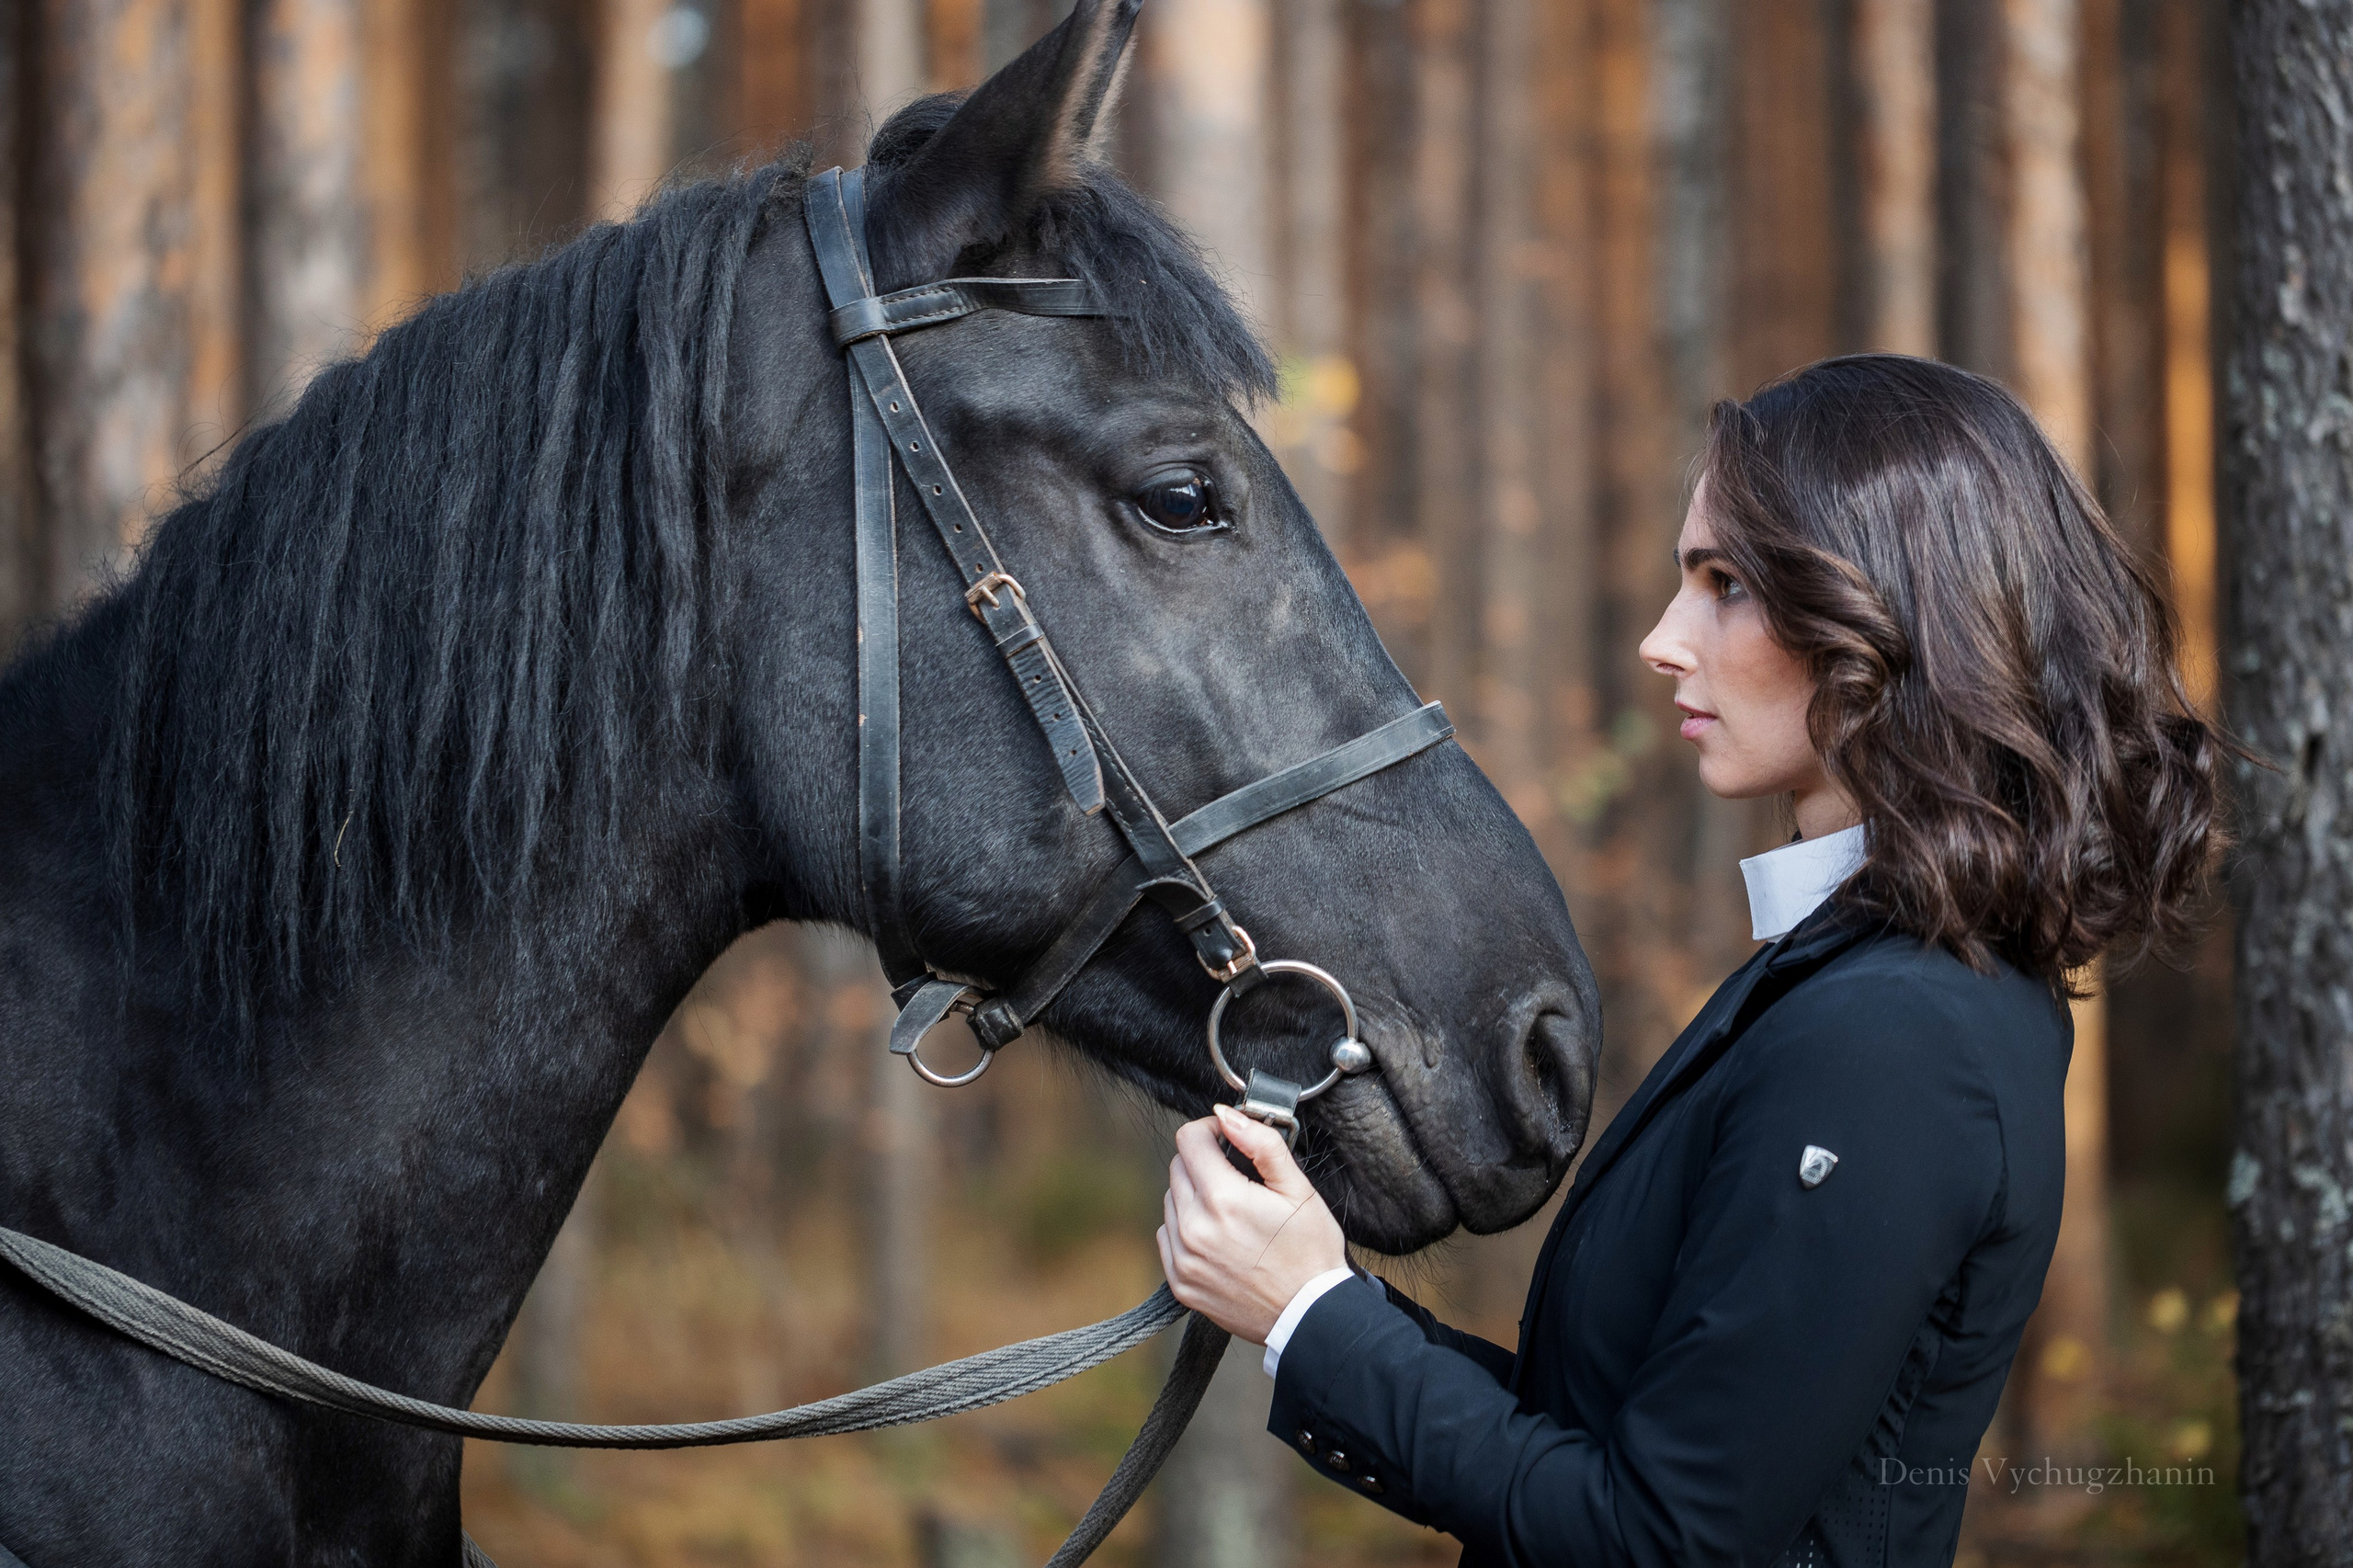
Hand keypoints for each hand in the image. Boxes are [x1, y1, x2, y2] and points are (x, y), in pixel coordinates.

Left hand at [1157, 1104, 1347, 1343]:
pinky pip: (1167, 1237)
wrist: (1310, 1316)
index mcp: (1223, 1199)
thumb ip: (1261, 1143)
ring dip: (1193, 1197)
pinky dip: (1186, 1230)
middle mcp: (1194, 1229)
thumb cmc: (1310, 1252)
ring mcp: (1183, 1259)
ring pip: (1170, 1202)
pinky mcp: (1180, 1284)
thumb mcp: (1298, 1189)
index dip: (1210, 1131)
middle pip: (1178, 1168)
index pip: (1189, 1140)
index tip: (1227, 1140)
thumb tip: (1226, 1115)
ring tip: (1231, 1214)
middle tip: (1237, 1181)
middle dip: (1204, 1164)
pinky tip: (1218, 1238)